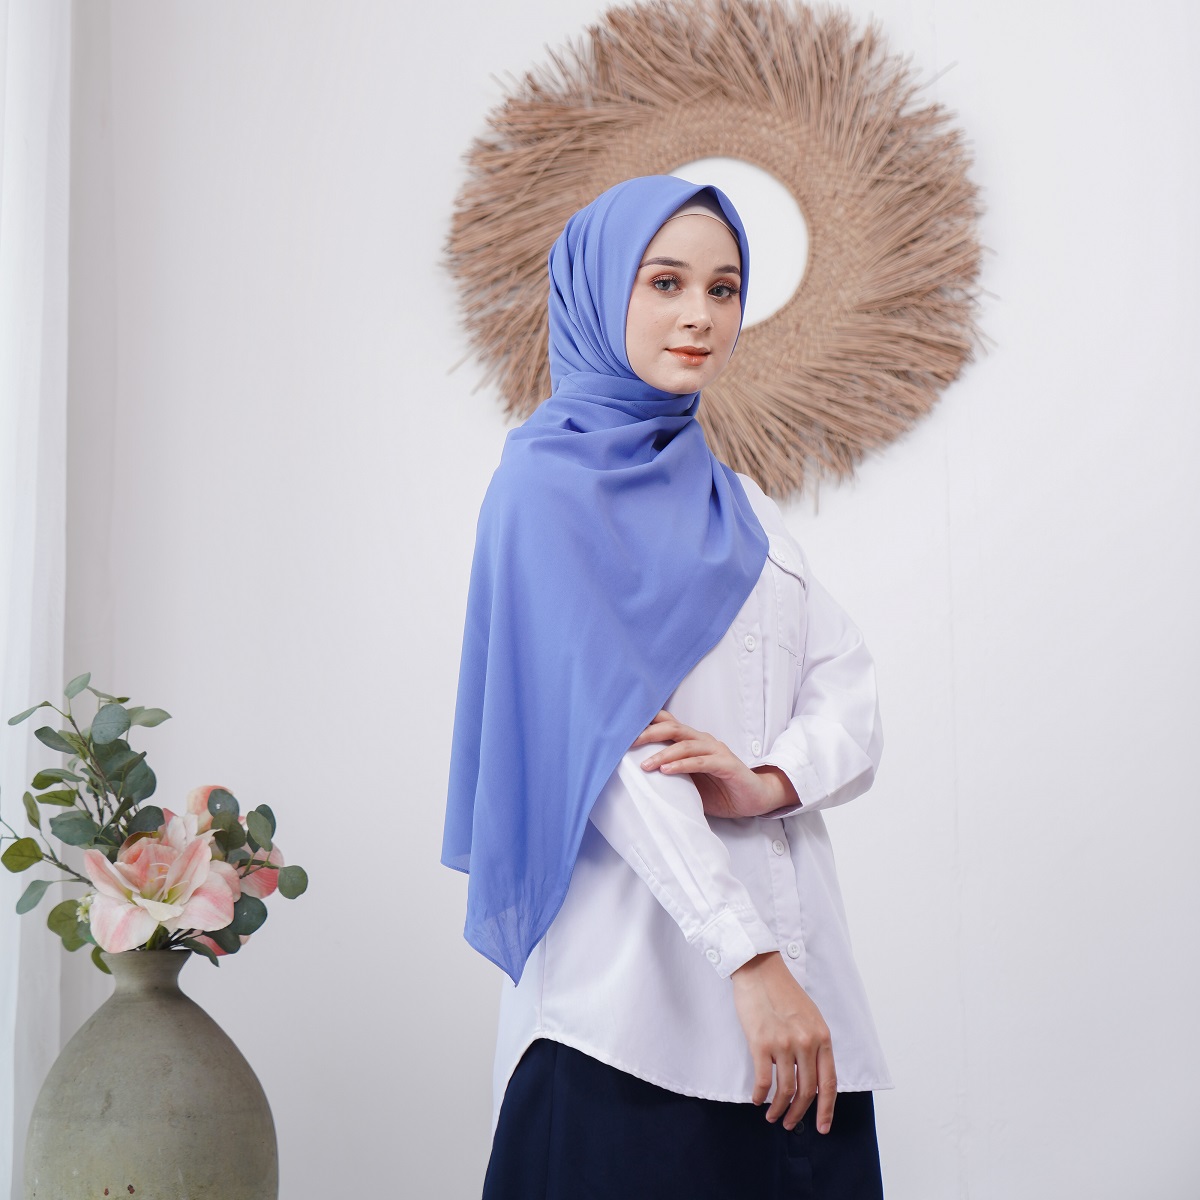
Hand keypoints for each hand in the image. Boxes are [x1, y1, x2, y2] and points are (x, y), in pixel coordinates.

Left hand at [632, 711, 797, 817]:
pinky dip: (683, 764)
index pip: (667, 724)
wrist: (755, 798)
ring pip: (685, 744)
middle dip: (648, 734)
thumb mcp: (689, 781)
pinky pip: (702, 761)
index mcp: (692, 741)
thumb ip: (670, 772)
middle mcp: (703, 740)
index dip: (646, 723)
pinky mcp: (727, 765)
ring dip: (663, 753)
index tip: (622, 729)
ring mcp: (716, 750)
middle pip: (672, 728)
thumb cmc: (720, 789)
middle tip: (627, 744)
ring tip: (645, 765)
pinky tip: (668, 770)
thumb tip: (636, 775)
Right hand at [731, 953, 835, 1131]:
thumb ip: (814, 1043)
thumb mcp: (809, 1016)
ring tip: (773, 1116)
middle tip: (790, 1124)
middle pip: (807, 1091)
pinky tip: (757, 1099)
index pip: (829, 1083)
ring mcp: (783, 1044)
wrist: (758, 968)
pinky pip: (763, 1081)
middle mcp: (806, 1042)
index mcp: (822, 1036)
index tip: (823, 1126)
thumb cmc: (782, 990)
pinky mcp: (760, 1043)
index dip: (826, 1109)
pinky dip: (760, 1095)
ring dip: (779, 1109)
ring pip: (785, 1090)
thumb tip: (812, 1075)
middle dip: (799, 1114)